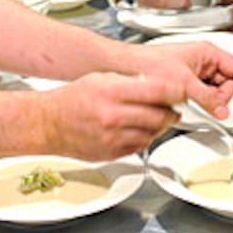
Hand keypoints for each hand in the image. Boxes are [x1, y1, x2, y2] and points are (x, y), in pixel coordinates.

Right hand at [40, 73, 184, 159]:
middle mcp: (113, 116)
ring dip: (159, 126)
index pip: (158, 91)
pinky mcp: (112, 153)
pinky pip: (140, 146)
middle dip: (170, 111)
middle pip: (160, 116)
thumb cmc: (73, 99)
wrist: (48, 124)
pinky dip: (144, 138)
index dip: (176, 91)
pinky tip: (136, 129)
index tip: (183, 92)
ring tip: (152, 118)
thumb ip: (131, 82)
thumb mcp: (102, 78)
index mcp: (112, 92)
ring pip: (153, 133)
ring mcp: (113, 137)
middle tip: (171, 107)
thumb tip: (159, 86)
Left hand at [129, 40, 232, 116]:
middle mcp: (204, 60)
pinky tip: (189, 102)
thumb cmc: (151, 64)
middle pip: (229, 83)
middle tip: (209, 102)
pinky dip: (201, 101)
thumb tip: (223, 111)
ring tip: (194, 100)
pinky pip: (204, 94)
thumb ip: (207, 98)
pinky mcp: (188, 81)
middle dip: (223, 97)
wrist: (130, 68)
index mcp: (208, 52)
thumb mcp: (183, 83)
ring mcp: (196, 71)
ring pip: (216, 91)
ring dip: (210, 100)